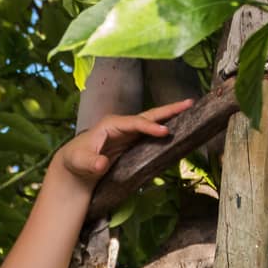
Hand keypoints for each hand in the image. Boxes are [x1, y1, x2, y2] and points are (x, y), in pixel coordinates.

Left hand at [55, 98, 195, 185]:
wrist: (75, 164)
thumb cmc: (76, 160)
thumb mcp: (80, 162)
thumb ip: (90, 163)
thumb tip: (102, 164)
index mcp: (111, 125)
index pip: (135, 123)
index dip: (150, 127)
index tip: (165, 132)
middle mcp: (123, 124)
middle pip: (148, 115)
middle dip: (169, 109)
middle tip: (189, 102)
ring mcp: (129, 132)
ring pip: (153, 121)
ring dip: (171, 115)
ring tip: (191, 109)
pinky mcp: (133, 141)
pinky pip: (152, 133)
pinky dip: (166, 128)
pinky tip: (180, 127)